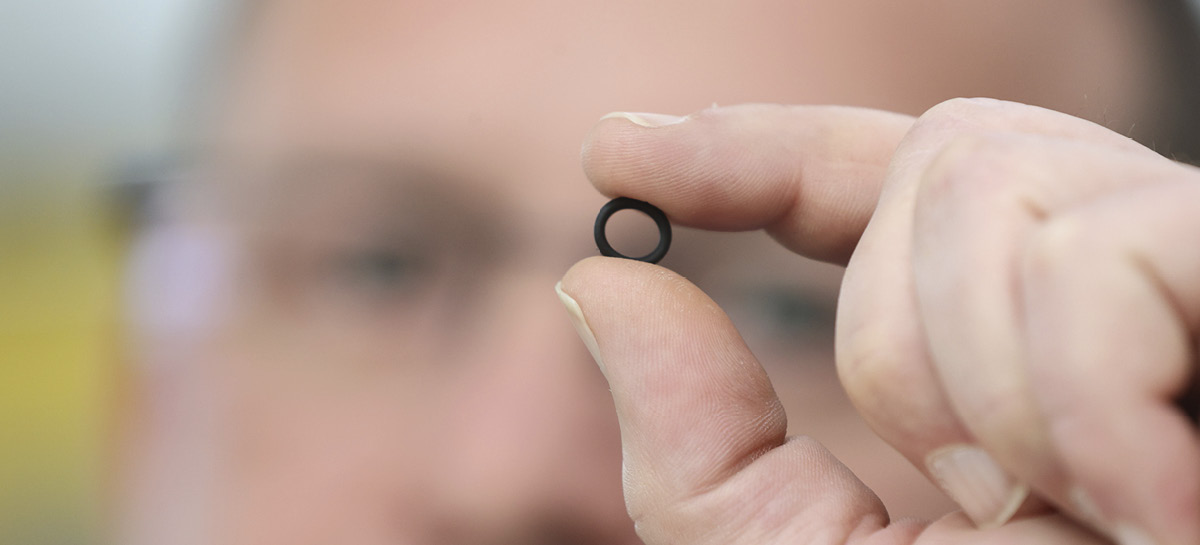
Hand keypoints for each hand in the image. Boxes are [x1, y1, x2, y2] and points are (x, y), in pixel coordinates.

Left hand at [558, 99, 1199, 543]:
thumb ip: (704, 447)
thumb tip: (598, 283)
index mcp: (1024, 344)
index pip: (882, 183)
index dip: (753, 153)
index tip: (615, 157)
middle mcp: (1126, 284)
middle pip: (943, 159)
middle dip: (892, 337)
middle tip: (980, 498)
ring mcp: (1197, 270)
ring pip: (993, 182)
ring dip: (976, 383)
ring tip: (1071, 514)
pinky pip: (1102, 251)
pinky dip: (1079, 391)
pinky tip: (1150, 506)